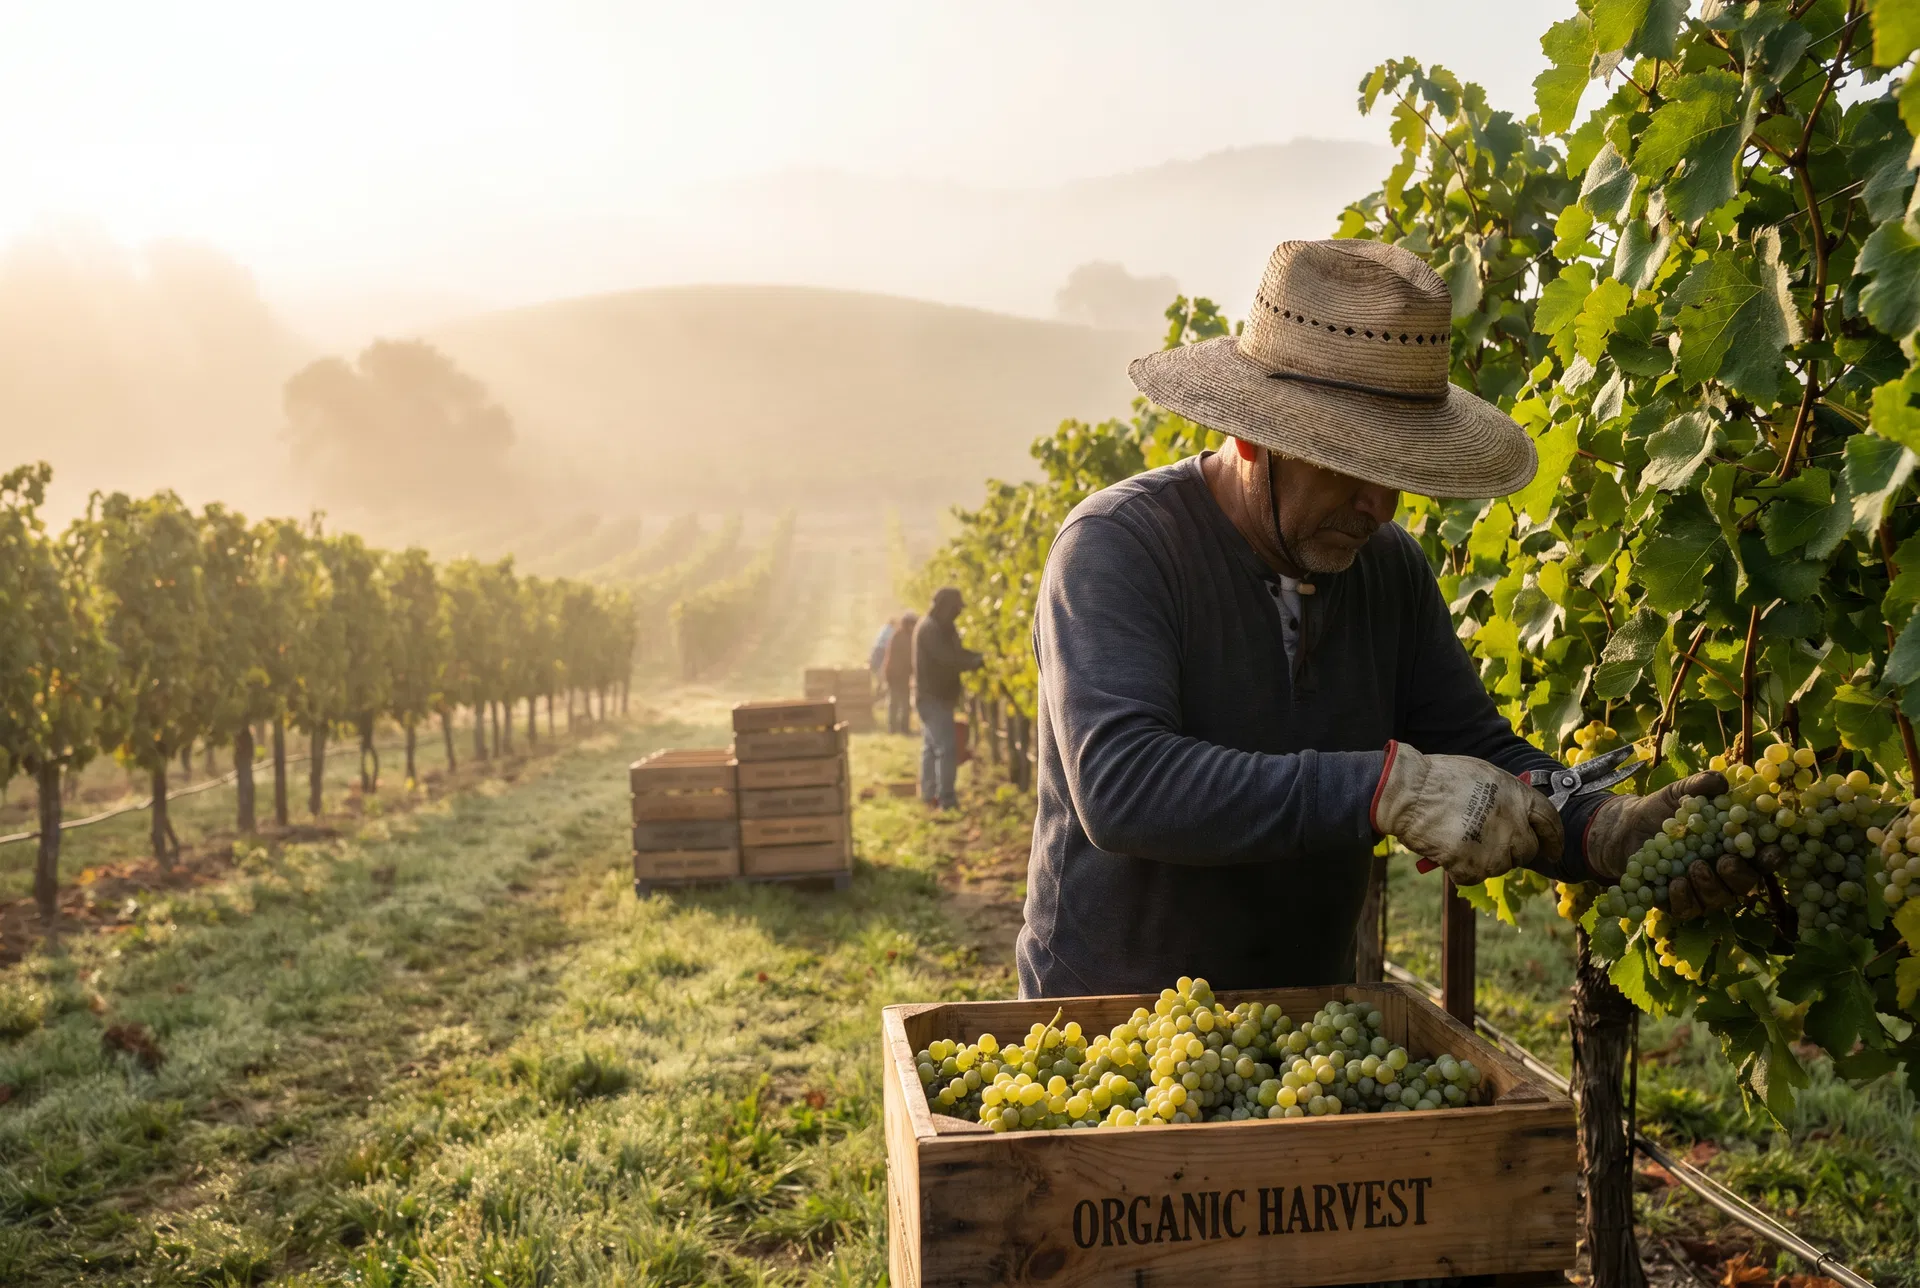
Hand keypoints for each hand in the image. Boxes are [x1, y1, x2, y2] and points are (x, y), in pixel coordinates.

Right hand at [1372, 742, 1562, 883]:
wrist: (1408, 792)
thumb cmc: (1440, 779)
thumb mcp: (1484, 775)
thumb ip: (1508, 796)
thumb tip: (1520, 815)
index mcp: (1518, 796)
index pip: (1550, 821)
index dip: (1553, 838)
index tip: (1552, 849)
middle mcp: (1513, 823)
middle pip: (1526, 850)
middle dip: (1511, 850)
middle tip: (1487, 842)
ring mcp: (1494, 847)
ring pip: (1499, 866)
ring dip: (1483, 859)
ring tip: (1459, 839)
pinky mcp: (1473, 866)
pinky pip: (1472, 876)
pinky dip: (1459, 869)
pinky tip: (1446, 850)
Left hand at [1585, 771, 1764, 917]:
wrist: (1624, 829)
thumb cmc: (1660, 811)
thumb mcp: (1678, 794)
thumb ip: (1699, 786)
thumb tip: (1721, 781)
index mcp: (1731, 846)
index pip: (1760, 857)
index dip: (1770, 857)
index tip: (1772, 851)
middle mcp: (1722, 872)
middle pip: (1743, 883)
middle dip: (1739, 875)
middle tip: (1725, 861)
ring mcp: (1700, 889)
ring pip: (1717, 899)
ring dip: (1709, 886)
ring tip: (1695, 867)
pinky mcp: (1676, 902)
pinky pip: (1687, 909)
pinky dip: (1683, 898)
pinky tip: (1675, 883)